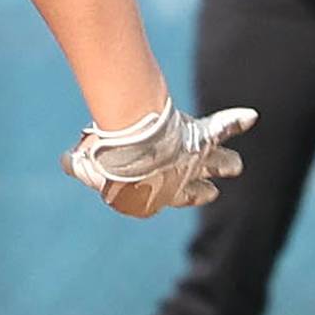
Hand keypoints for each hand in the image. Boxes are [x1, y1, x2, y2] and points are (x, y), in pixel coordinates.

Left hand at [60, 99, 257, 217]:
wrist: (128, 149)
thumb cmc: (104, 162)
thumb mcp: (85, 165)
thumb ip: (77, 163)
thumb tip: (65, 161)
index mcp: (155, 196)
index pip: (166, 199)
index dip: (169, 196)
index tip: (169, 194)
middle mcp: (181, 183)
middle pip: (201, 189)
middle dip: (204, 189)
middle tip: (211, 190)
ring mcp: (194, 161)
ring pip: (222, 164)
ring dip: (226, 163)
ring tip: (234, 165)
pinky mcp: (200, 138)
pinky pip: (224, 128)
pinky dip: (236, 120)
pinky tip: (250, 115)